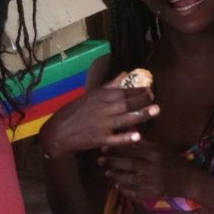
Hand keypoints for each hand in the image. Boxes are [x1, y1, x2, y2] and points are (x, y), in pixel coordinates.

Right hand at [39, 72, 158, 158]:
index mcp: (100, 98)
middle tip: (155, 98)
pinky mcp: (99, 139)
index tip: (149, 89)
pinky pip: (114, 138)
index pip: (121, 91)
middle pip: (125, 103)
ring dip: (140, 115)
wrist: (58, 132)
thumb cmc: (75, 112)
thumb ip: (110, 86)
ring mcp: (101, 125)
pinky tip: (137, 136)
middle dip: (141, 100)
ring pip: (124, 119)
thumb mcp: (90, 95)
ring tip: (155, 111)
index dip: (136, 90)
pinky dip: (125, 137)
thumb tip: (125, 73)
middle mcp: (102, 109)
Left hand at [98, 138, 204, 202]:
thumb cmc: (172, 161)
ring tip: (107, 173)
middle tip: (100, 160)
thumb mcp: (160, 149)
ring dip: (116, 176)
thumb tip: (126, 134)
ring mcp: (153, 181)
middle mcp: (153, 167)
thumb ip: (144, 143)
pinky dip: (124, 190)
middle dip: (112, 162)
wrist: (189, 180)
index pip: (131, 149)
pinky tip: (118, 186)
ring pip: (129, 179)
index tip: (103, 147)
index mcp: (155, 153)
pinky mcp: (153, 193)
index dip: (116, 148)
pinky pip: (135, 193)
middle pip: (128, 164)